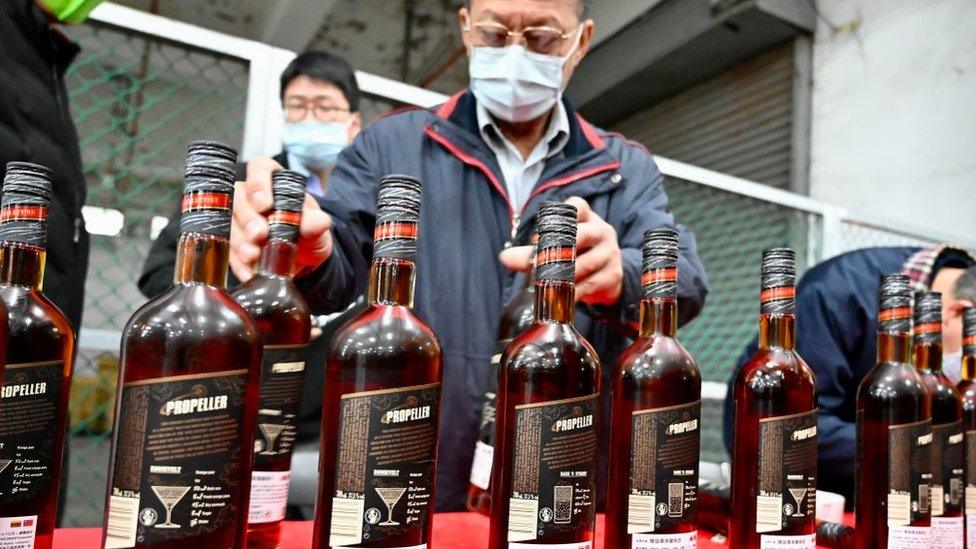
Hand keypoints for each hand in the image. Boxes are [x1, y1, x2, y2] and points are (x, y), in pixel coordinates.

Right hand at [230, 157, 333, 281]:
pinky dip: (238, 262)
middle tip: (259, 235)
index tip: (264, 205)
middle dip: (248, 218)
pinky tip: (249, 271)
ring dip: (239, 241)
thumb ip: (316, 224)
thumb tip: (317, 222)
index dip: (258, 184)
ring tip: (254, 255)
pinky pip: (227, 249)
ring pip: (228, 223)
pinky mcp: (231, 242)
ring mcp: (237, 219)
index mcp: (273, 181)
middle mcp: (250, 196)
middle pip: (238, 197)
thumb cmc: (308, 233)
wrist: (304, 260)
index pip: (259, 168)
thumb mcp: (318, 229)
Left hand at [498, 196, 622, 305]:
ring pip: (586, 262)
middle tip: (536, 265)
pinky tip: (562, 297)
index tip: (537, 239)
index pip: (576, 206)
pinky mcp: (613, 274)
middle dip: (557, 251)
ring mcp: (610, 252)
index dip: (556, 220)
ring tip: (546, 284)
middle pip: (582, 235)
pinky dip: (575, 292)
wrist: (607, 276)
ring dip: (564, 275)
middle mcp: (601, 230)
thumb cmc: (577, 255)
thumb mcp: (555, 249)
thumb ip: (531, 252)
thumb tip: (505, 257)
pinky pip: (592, 283)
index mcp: (586, 217)